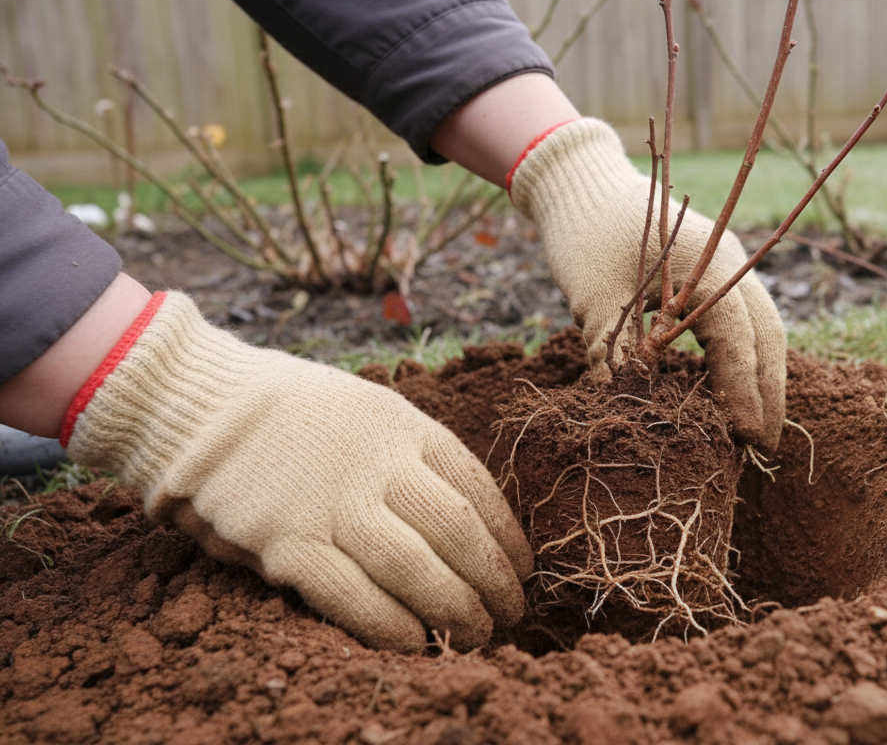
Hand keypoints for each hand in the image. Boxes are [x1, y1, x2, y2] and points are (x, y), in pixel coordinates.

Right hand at [64, 292, 530, 651]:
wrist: (199, 405)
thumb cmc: (292, 415)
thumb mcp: (367, 410)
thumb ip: (409, 459)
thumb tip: (467, 524)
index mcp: (404, 425)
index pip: (478, 488)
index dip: (508, 537)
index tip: (523, 569)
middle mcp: (377, 463)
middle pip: (458, 532)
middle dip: (493, 582)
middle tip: (510, 614)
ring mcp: (333, 503)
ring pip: (417, 569)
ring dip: (455, 611)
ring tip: (476, 636)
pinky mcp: (289, 543)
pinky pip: (354, 597)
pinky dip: (392, 626)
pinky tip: (417, 644)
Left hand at [508, 118, 786, 449]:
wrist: (581, 184)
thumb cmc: (583, 235)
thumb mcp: (593, 299)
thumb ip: (610, 354)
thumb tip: (623, 417)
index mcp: (709, 263)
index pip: (738, 337)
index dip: (744, 390)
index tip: (744, 437)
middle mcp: (731, 264)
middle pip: (768, 336)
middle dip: (769, 394)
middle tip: (764, 450)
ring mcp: (727, 268)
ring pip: (763, 330)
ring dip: (763, 378)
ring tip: (757, 431)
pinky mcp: (714, 276)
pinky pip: (743, 322)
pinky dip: (745, 359)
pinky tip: (735, 394)